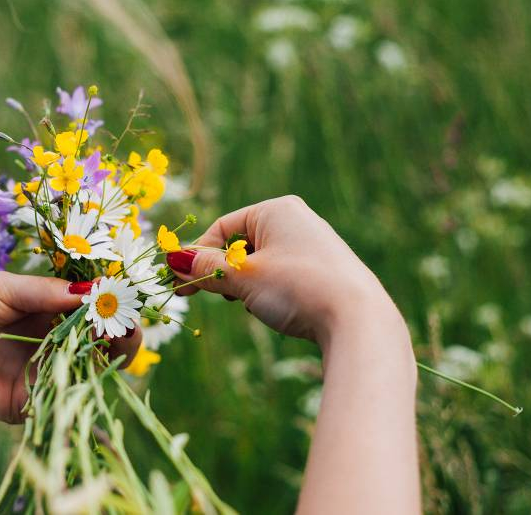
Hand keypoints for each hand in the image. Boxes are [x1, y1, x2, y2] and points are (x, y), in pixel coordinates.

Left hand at [0, 273, 140, 426]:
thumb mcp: (3, 288)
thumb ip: (47, 292)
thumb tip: (93, 292)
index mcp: (39, 313)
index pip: (85, 310)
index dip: (107, 302)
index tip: (123, 293)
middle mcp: (44, 344)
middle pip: (94, 340)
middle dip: (117, 327)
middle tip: (129, 316)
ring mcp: (37, 374)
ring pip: (88, 367)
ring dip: (110, 351)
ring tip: (121, 330)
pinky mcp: (27, 403)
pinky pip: (64, 394)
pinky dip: (85, 379)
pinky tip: (97, 356)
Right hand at [168, 195, 402, 345]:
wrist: (358, 320)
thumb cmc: (296, 288)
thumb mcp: (242, 278)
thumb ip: (205, 268)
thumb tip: (173, 261)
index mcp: (276, 209)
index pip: (222, 228)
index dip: (198, 257)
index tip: (181, 286)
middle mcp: (297, 220)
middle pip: (241, 244)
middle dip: (225, 273)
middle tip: (216, 297)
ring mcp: (314, 245)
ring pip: (262, 263)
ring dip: (247, 285)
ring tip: (255, 304)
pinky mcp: (326, 270)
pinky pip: (284, 275)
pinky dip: (271, 292)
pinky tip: (280, 310)